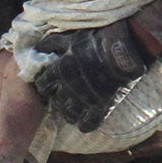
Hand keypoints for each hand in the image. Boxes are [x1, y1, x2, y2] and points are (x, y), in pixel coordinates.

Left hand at [31, 20, 150, 133]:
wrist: (122, 49)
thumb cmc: (96, 40)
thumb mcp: (69, 37)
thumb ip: (52, 43)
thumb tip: (38, 48)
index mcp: (59, 69)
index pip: (43, 84)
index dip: (45, 85)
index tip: (49, 85)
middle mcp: (68, 87)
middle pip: (55, 101)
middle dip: (57, 99)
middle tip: (62, 97)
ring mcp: (84, 98)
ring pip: (69, 114)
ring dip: (69, 113)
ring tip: (72, 111)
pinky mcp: (100, 106)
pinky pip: (89, 123)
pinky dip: (85, 125)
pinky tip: (85, 124)